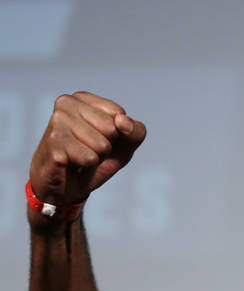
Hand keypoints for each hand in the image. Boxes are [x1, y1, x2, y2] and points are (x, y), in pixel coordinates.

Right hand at [29, 92, 146, 209]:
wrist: (67, 184)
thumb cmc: (95, 157)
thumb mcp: (126, 144)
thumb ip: (135, 130)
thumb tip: (122, 121)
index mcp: (82, 98)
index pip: (119, 114)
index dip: (118, 134)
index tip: (100, 138)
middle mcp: (66, 104)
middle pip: (112, 129)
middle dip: (106, 146)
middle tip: (89, 150)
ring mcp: (57, 123)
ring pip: (102, 145)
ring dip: (96, 158)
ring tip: (80, 156)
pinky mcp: (53, 145)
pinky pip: (90, 159)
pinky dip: (87, 167)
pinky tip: (73, 164)